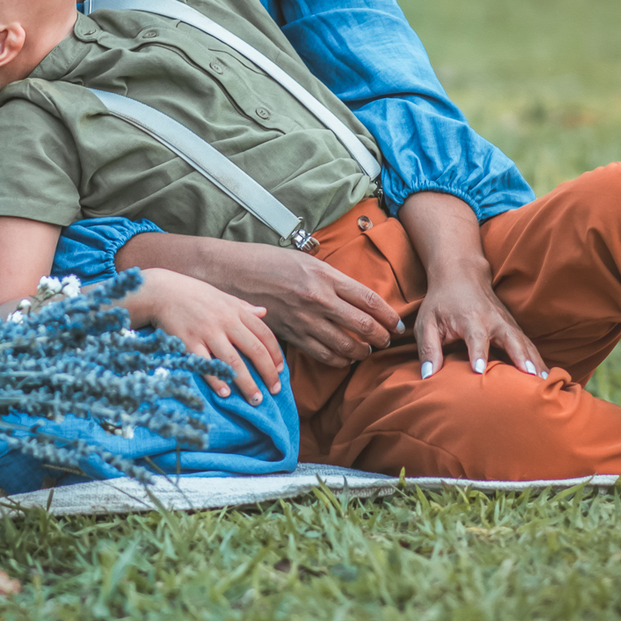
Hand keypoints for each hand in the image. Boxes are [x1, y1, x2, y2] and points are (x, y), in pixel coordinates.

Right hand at [115, 233, 401, 366]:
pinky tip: (343, 358)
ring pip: (343, 345)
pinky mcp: (287, 335)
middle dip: (379, 336)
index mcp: (322, 276)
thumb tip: (351, 292)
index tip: (396, 323)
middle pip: (361, 324)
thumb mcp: (299, 259)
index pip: (367, 298)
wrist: (224, 272)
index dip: (387, 314)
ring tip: (365, 352)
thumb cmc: (262, 261)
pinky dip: (335, 360)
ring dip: (359, 352)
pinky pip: (320, 355)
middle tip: (385, 341)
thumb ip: (326, 276)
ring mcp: (302, 319)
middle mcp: (315, 299)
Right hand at [126, 269, 284, 404]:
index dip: (275, 354)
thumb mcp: (222, 297)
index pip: (264, 334)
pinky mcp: (189, 342)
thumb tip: (264, 312)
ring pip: (234, 362)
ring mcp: (207, 333)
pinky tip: (226, 393)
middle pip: (254, 351)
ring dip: (247, 383)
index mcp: (236, 311)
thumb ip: (243, 307)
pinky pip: (206, 364)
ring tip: (256, 400)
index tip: (281, 371)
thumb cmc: (194, 295)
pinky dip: (217, 379)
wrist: (162, 291)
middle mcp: (225, 322)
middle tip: (275, 391)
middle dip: (268, 373)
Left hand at [415, 265, 547, 380]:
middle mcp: (493, 320)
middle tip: (530, 378)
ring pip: (525, 343)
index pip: (476, 337)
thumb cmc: (441, 303)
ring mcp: (507, 323)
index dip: (478, 353)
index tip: (480, 371)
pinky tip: (546, 378)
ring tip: (545, 383)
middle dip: (520, 357)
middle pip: (511, 339)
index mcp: (470, 318)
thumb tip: (428, 377)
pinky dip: (538, 360)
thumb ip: (428, 349)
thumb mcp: (426, 323)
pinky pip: (529, 346)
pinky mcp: (514, 328)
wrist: (461, 276)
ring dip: (536, 362)